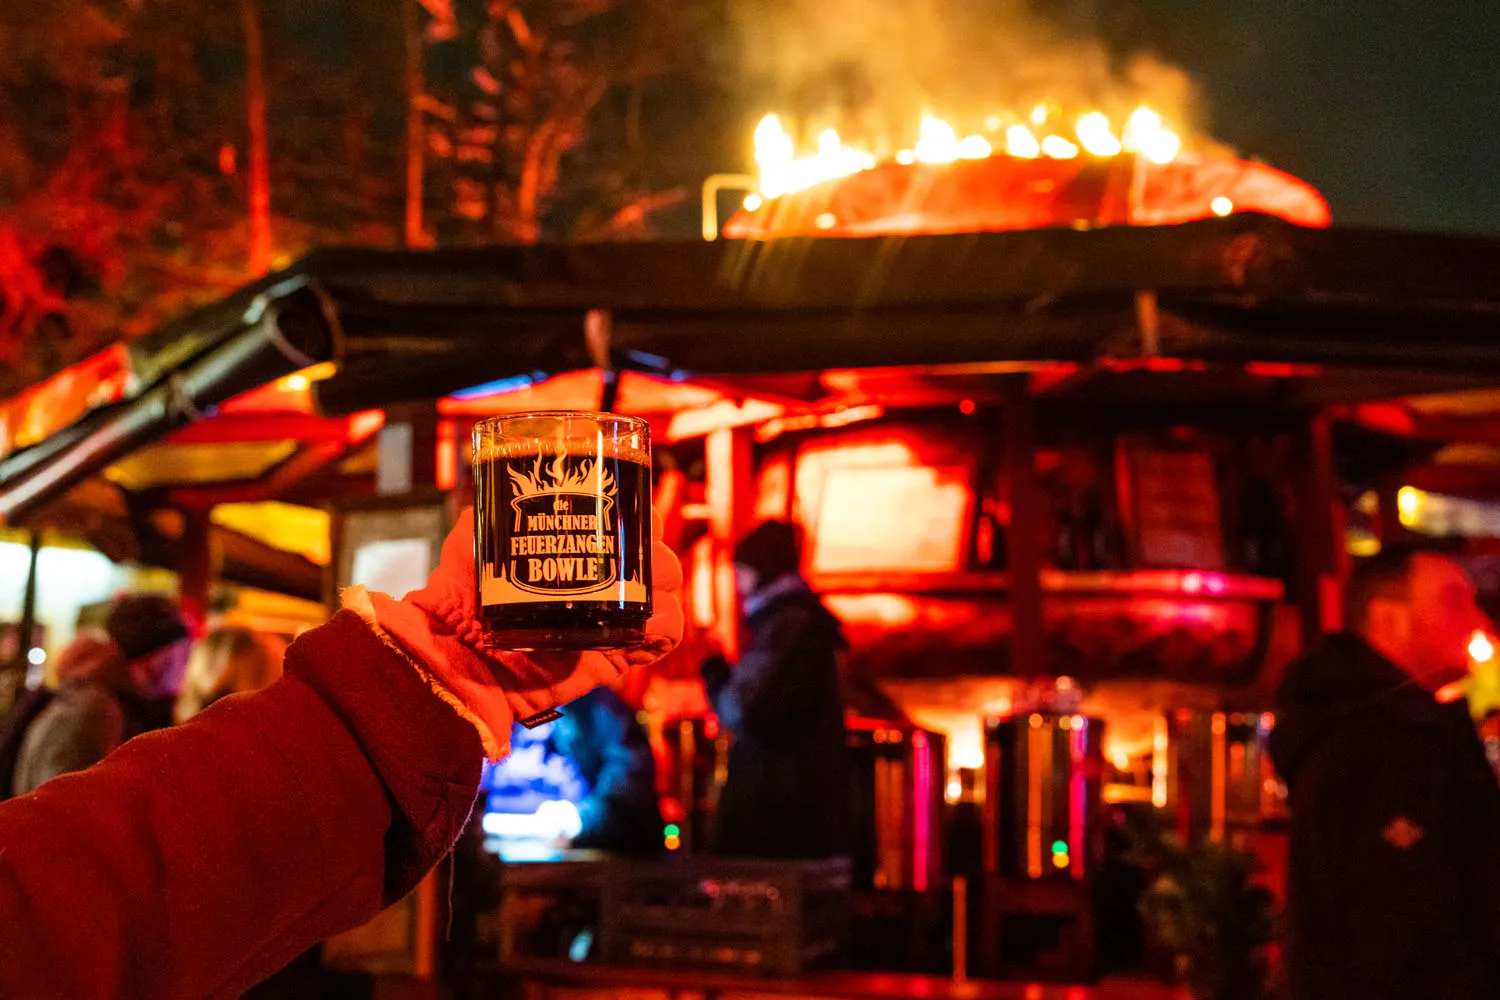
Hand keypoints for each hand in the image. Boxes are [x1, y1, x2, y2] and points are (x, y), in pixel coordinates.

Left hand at [348, 507, 682, 758]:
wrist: (459, 653)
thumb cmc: (461, 594)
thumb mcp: (477, 537)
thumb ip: (496, 508)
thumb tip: (504, 476)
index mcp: (578, 551)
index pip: (626, 523)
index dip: (636, 512)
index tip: (626, 504)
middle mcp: (603, 583)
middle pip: (655, 557)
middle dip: (654, 550)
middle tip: (636, 554)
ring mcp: (615, 619)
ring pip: (668, 594)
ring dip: (664, 587)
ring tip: (643, 593)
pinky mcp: (619, 653)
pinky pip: (663, 638)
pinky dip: (665, 628)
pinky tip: (645, 626)